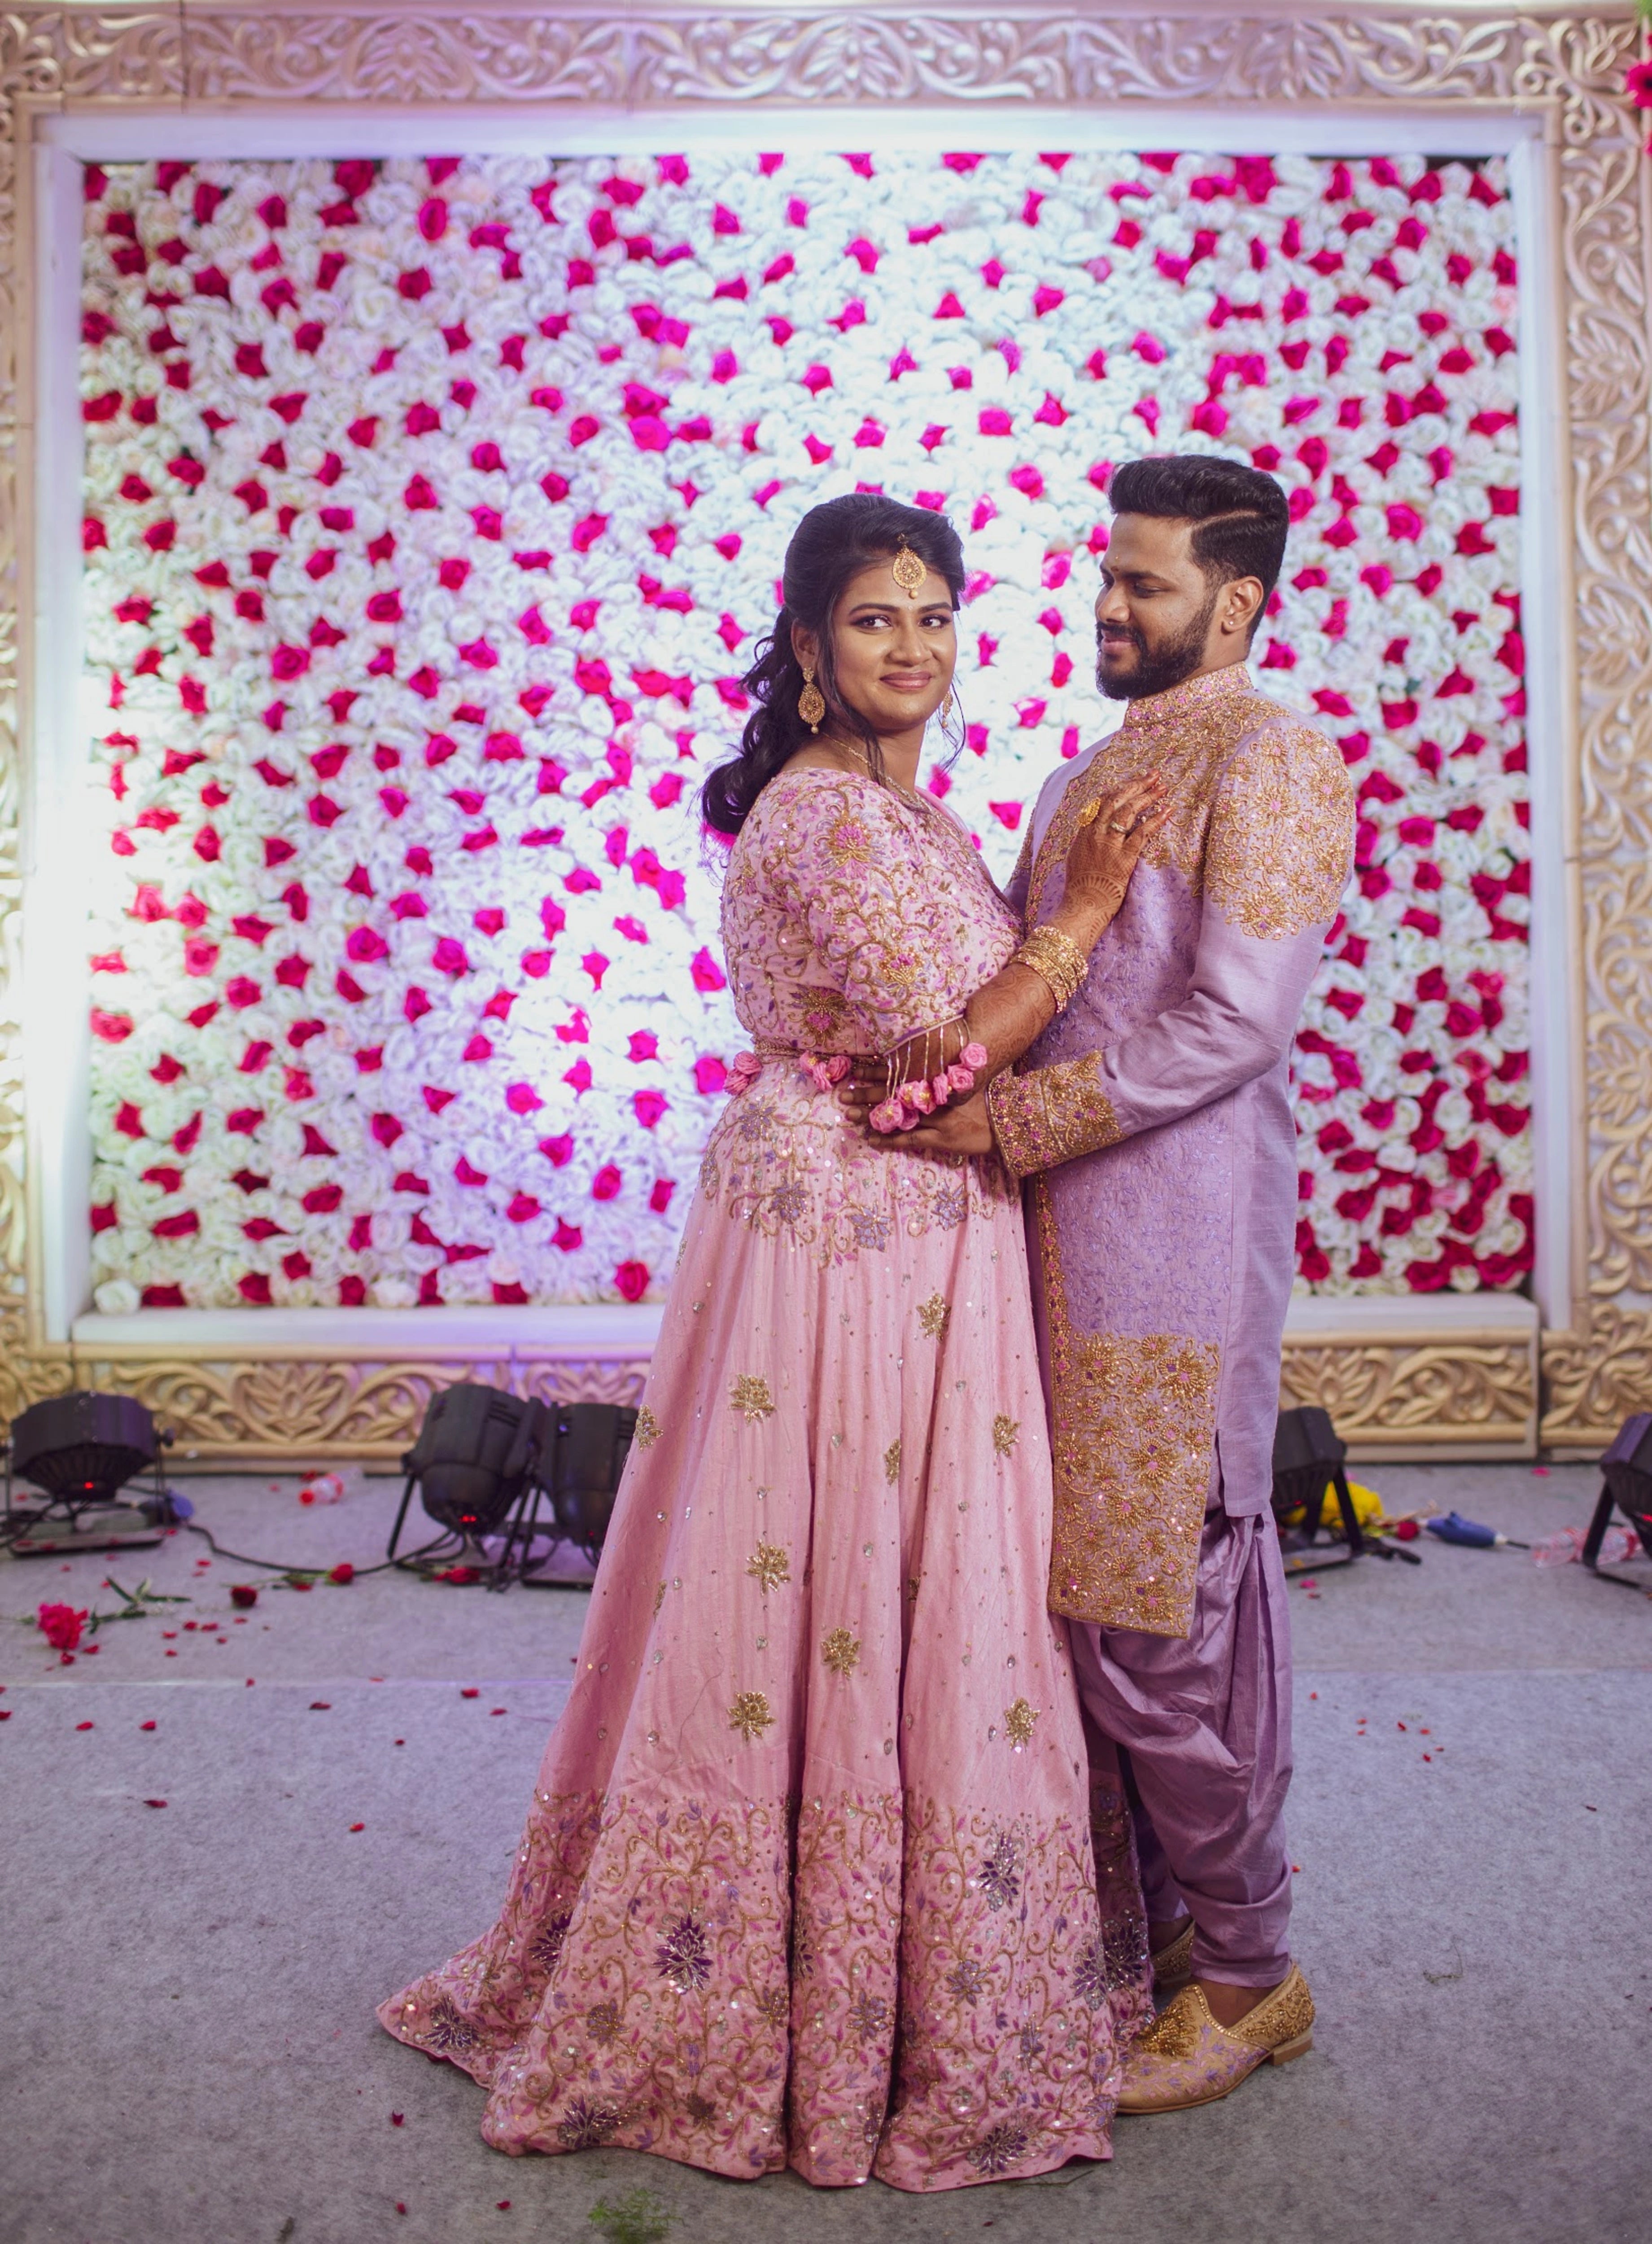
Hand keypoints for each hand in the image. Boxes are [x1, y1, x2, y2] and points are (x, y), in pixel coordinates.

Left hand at [838, 1065, 992, 1153]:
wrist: (1006, 1123)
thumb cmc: (985, 1100)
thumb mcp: (963, 1079)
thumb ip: (942, 1072)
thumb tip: (919, 1061)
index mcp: (938, 1079)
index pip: (900, 1072)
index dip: (876, 1071)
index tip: (855, 1069)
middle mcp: (934, 1096)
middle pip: (892, 1092)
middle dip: (865, 1093)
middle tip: (842, 1094)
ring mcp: (936, 1118)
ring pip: (897, 1115)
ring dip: (871, 1116)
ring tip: (849, 1114)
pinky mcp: (940, 1138)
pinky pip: (909, 1138)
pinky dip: (888, 1139)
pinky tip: (870, 1138)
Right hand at [1062, 772, 1170, 924]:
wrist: (1082, 906)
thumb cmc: (1080, 888)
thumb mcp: (1076, 858)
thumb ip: (1086, 842)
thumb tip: (1092, 832)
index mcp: (1084, 832)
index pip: (1101, 801)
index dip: (1119, 789)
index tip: (1132, 782)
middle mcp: (1095, 833)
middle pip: (1115, 799)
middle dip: (1136, 784)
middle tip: (1153, 775)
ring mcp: (1109, 844)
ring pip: (1129, 810)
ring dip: (1148, 796)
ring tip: (1162, 787)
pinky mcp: (1124, 857)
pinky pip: (1142, 832)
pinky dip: (1156, 819)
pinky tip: (1168, 811)